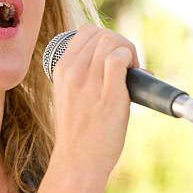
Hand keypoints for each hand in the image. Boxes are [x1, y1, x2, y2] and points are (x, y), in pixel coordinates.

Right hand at [51, 23, 139, 177]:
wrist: (77, 160)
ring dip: (128, 51)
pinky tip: (132, 77)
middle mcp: (73, 71)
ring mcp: (90, 82)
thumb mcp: (69, 95)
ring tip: (130, 72)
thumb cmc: (78, 131)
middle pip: (102, 34)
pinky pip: (120, 59)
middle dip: (120, 43)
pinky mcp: (109, 94)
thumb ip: (85, 74)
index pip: (86, 32)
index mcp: (61, 69)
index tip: (113, 57)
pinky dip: (131, 61)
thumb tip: (119, 57)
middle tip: (127, 66)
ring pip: (112, 41)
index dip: (105, 39)